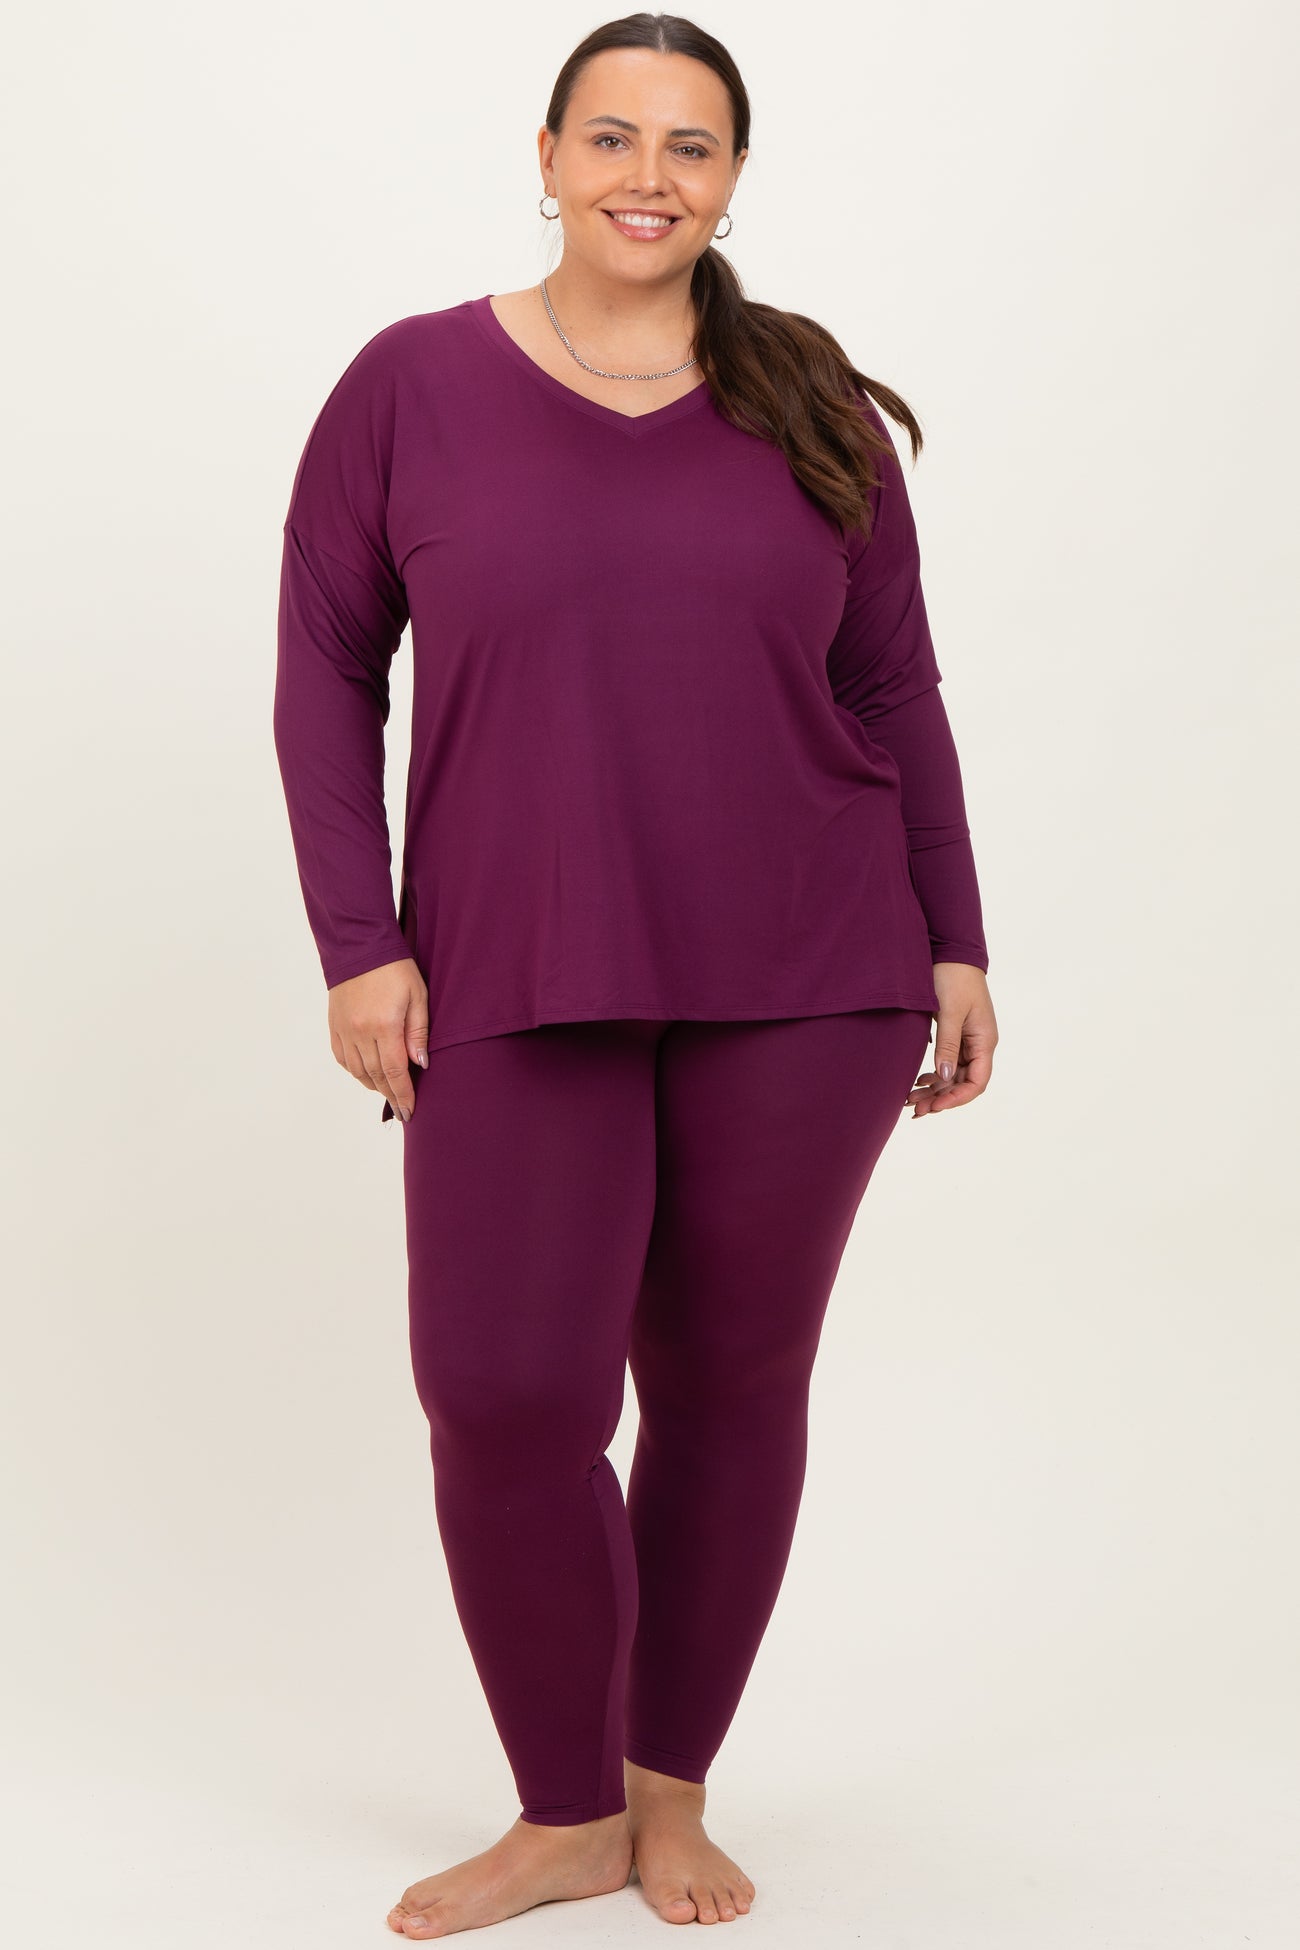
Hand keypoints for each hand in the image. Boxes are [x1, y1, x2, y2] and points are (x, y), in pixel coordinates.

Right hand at [326, 958, 428, 1121]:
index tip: (410, 1110)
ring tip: (388, 1092)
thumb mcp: (417, 996)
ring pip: (358, 1071)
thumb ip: (418, 1032)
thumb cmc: (395, 968)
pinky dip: (355, 1071)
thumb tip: (419, 1065)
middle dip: (391, 1095)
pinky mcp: (334, 1025)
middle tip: (402, 1110)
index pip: (394, 1071)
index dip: (403, 1093)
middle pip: (376, 1075)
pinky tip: (367, 1074)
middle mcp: (360, 1032)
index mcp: (383, 1025)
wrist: (359, 945)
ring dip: (374, 1085)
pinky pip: (342, 1058)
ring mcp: (344, 1030)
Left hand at [907, 962, 996, 1117]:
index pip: (977, 1082)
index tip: (934, 1106)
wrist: (951, 952)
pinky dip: (933, 1076)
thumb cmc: (953, 978)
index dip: (956, 1099)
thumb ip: (947, 1044)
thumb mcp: (950, 1012)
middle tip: (914, 1109)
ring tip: (910, 1101)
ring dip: (934, 1090)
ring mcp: (967, 1041)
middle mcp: (979, 1045)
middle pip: (962, 1083)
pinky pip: (946, 1064)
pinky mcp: (955, 1035)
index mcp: (984, 1041)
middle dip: (940, 1098)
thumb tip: (943, 1077)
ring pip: (952, 1076)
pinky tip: (917, 1082)